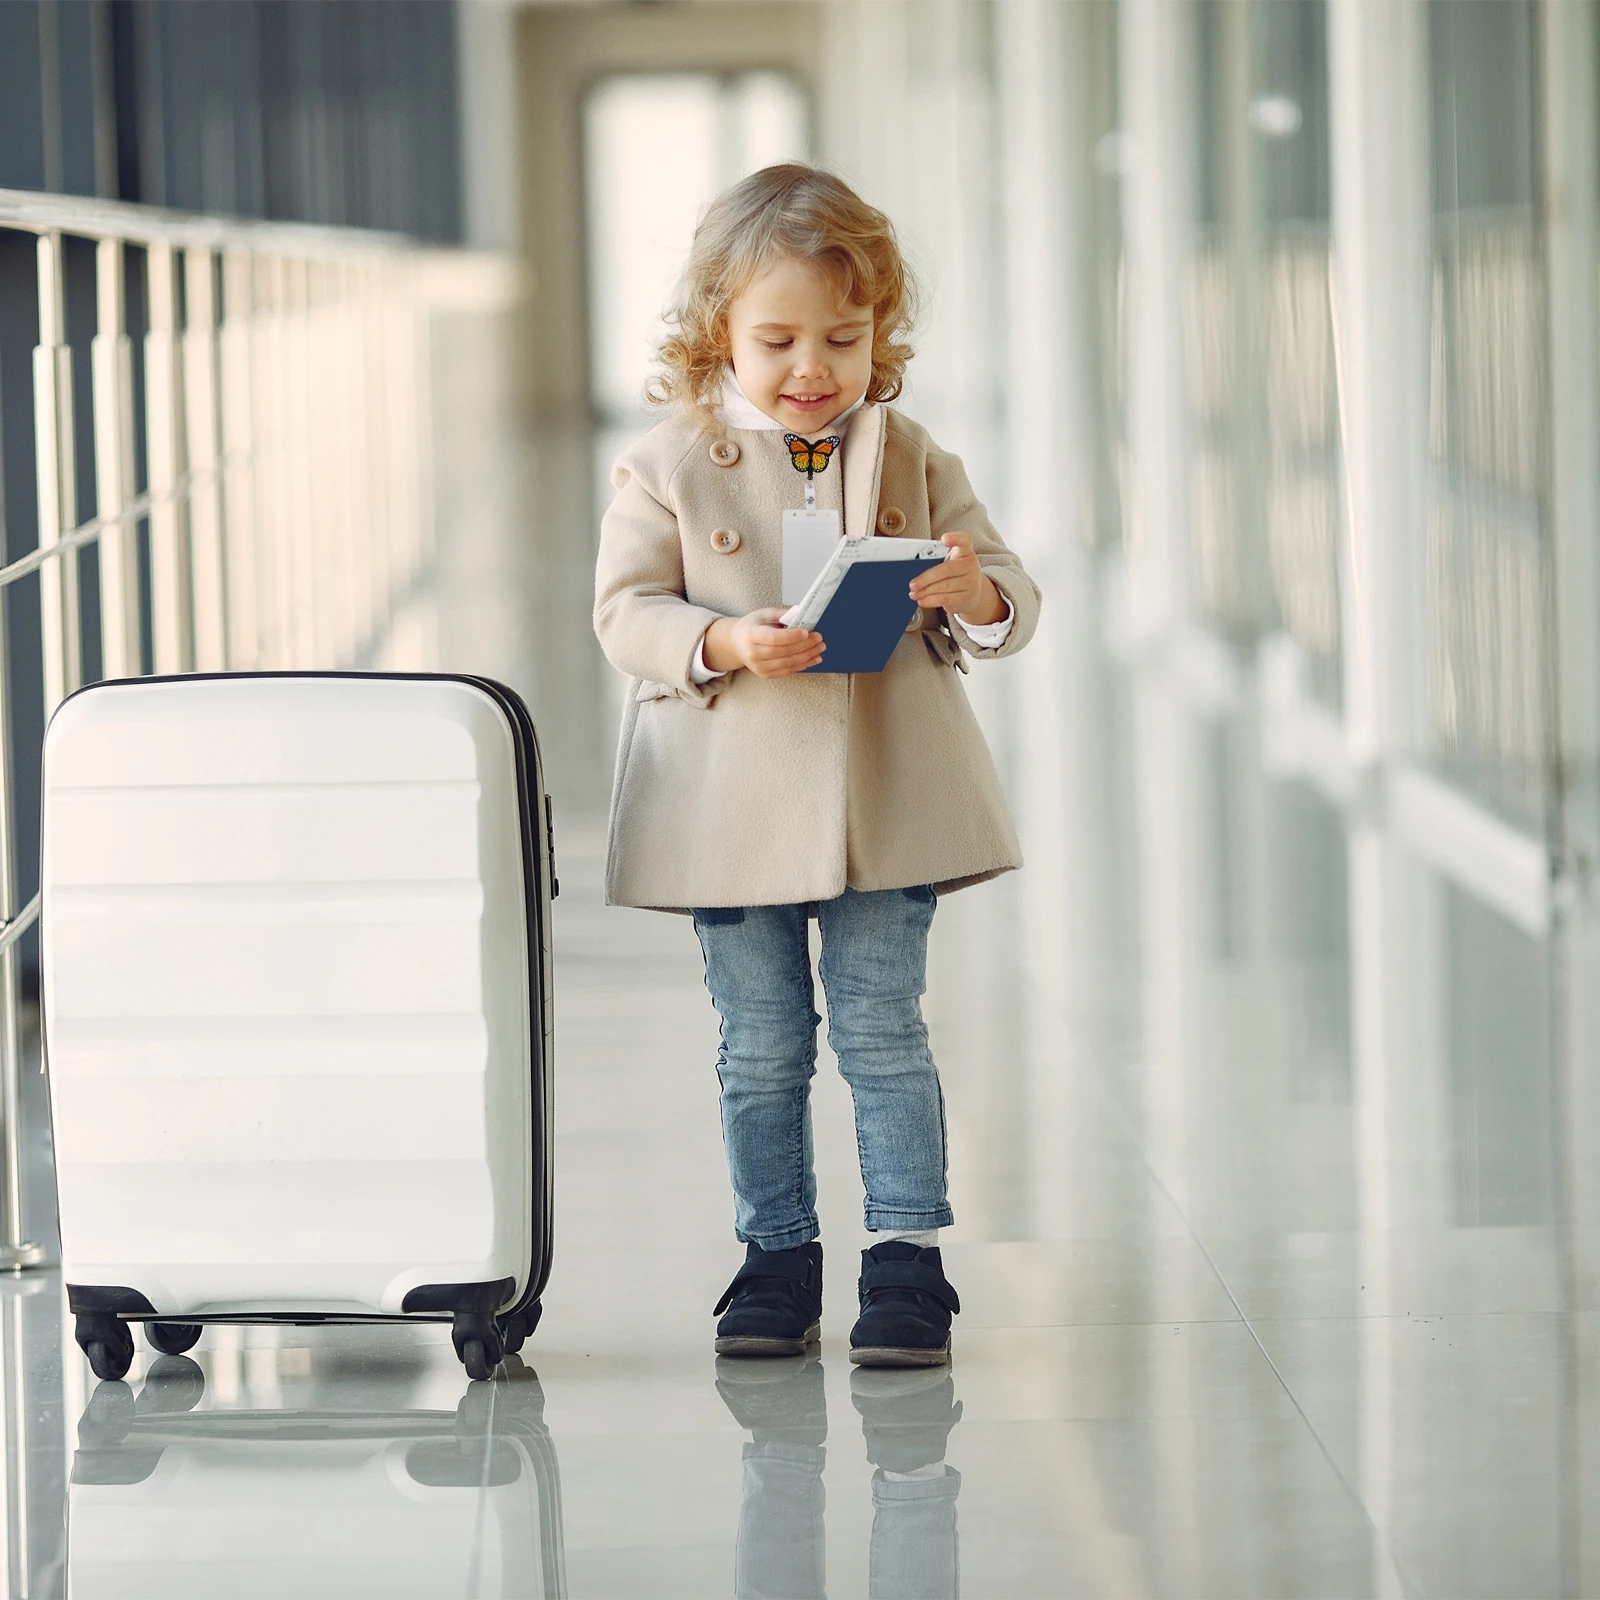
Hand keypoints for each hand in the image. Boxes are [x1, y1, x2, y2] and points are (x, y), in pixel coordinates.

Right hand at [703, 609, 824, 678]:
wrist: (737, 643)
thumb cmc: (752, 626)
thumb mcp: (763, 614)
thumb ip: (782, 614)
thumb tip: (802, 613)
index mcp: (751, 635)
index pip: (773, 638)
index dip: (791, 636)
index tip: (807, 632)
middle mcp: (753, 654)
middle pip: (783, 652)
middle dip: (804, 645)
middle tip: (819, 638)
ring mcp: (759, 667)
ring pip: (788, 663)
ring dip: (807, 656)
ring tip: (820, 648)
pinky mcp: (765, 674)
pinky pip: (787, 671)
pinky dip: (803, 665)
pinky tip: (814, 658)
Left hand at [909, 532, 1005, 624]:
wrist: (973, 593)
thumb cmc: (956, 574)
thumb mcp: (951, 561)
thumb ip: (937, 558)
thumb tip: (914, 567)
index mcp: (966, 551)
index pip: (965, 540)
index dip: (955, 538)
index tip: (944, 538)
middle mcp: (971, 565)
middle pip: (947, 569)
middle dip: (926, 578)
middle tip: (912, 584)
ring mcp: (972, 582)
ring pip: (944, 586)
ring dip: (925, 591)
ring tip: (914, 593)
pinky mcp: (967, 597)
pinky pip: (946, 599)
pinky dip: (931, 600)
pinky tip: (922, 600)